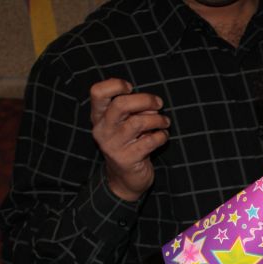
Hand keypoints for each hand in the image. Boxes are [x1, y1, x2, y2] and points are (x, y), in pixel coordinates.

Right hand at [90, 78, 170, 201]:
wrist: (125, 179)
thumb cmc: (129, 144)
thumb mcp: (125, 124)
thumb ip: (133, 110)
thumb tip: (152, 104)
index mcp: (99, 117)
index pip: (97, 92)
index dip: (115, 84)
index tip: (131, 88)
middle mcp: (102, 130)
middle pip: (120, 105)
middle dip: (145, 100)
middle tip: (159, 103)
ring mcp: (113, 146)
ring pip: (138, 123)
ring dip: (157, 119)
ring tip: (165, 122)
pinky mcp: (126, 159)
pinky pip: (149, 141)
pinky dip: (161, 136)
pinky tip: (162, 136)